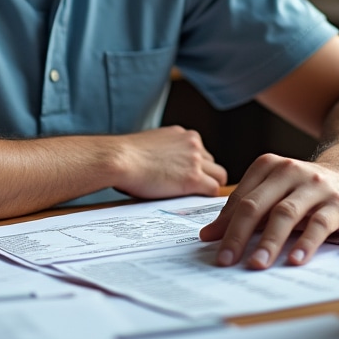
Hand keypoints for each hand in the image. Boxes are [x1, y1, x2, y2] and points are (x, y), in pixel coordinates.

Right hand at [112, 126, 227, 199]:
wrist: (119, 159)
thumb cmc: (126, 155)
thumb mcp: (152, 144)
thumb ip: (167, 151)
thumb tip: (166, 165)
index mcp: (182, 134)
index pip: (201, 152)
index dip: (196, 167)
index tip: (188, 177)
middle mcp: (193, 143)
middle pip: (212, 163)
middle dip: (205, 176)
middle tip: (193, 191)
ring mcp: (195, 160)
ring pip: (218, 176)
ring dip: (208, 186)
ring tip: (196, 199)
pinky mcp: (193, 178)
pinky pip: (213, 190)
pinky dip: (207, 198)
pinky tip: (196, 204)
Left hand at [198, 153, 338, 267]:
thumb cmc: (302, 189)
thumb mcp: (272, 192)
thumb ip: (243, 210)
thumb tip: (210, 235)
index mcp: (268, 165)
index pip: (241, 198)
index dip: (225, 223)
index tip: (210, 246)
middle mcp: (290, 171)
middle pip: (258, 205)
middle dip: (239, 234)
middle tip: (226, 259)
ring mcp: (315, 186)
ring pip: (286, 214)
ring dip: (269, 242)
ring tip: (256, 264)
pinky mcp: (338, 203)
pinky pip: (319, 224)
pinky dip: (306, 243)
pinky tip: (295, 259)